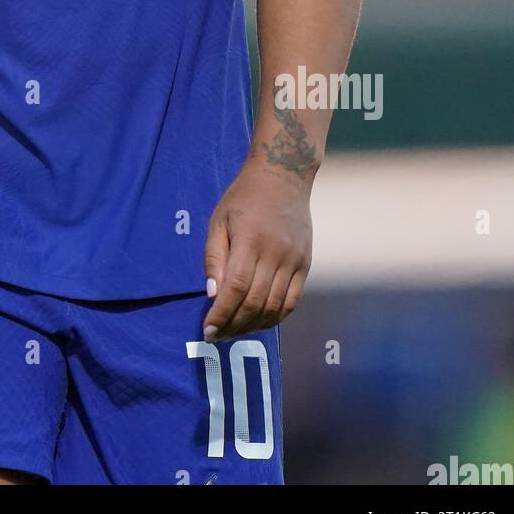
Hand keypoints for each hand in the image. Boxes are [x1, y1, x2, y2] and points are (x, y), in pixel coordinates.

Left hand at [202, 159, 312, 341]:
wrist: (283, 177)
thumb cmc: (243, 198)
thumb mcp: (219, 220)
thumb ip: (214, 257)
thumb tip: (213, 294)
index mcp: (250, 240)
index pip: (235, 288)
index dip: (221, 314)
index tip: (208, 330)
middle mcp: (275, 253)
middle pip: (254, 302)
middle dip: (233, 325)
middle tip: (217, 336)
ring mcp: (294, 260)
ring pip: (274, 307)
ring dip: (252, 326)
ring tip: (234, 332)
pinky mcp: (305, 265)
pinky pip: (291, 301)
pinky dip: (275, 317)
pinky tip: (258, 322)